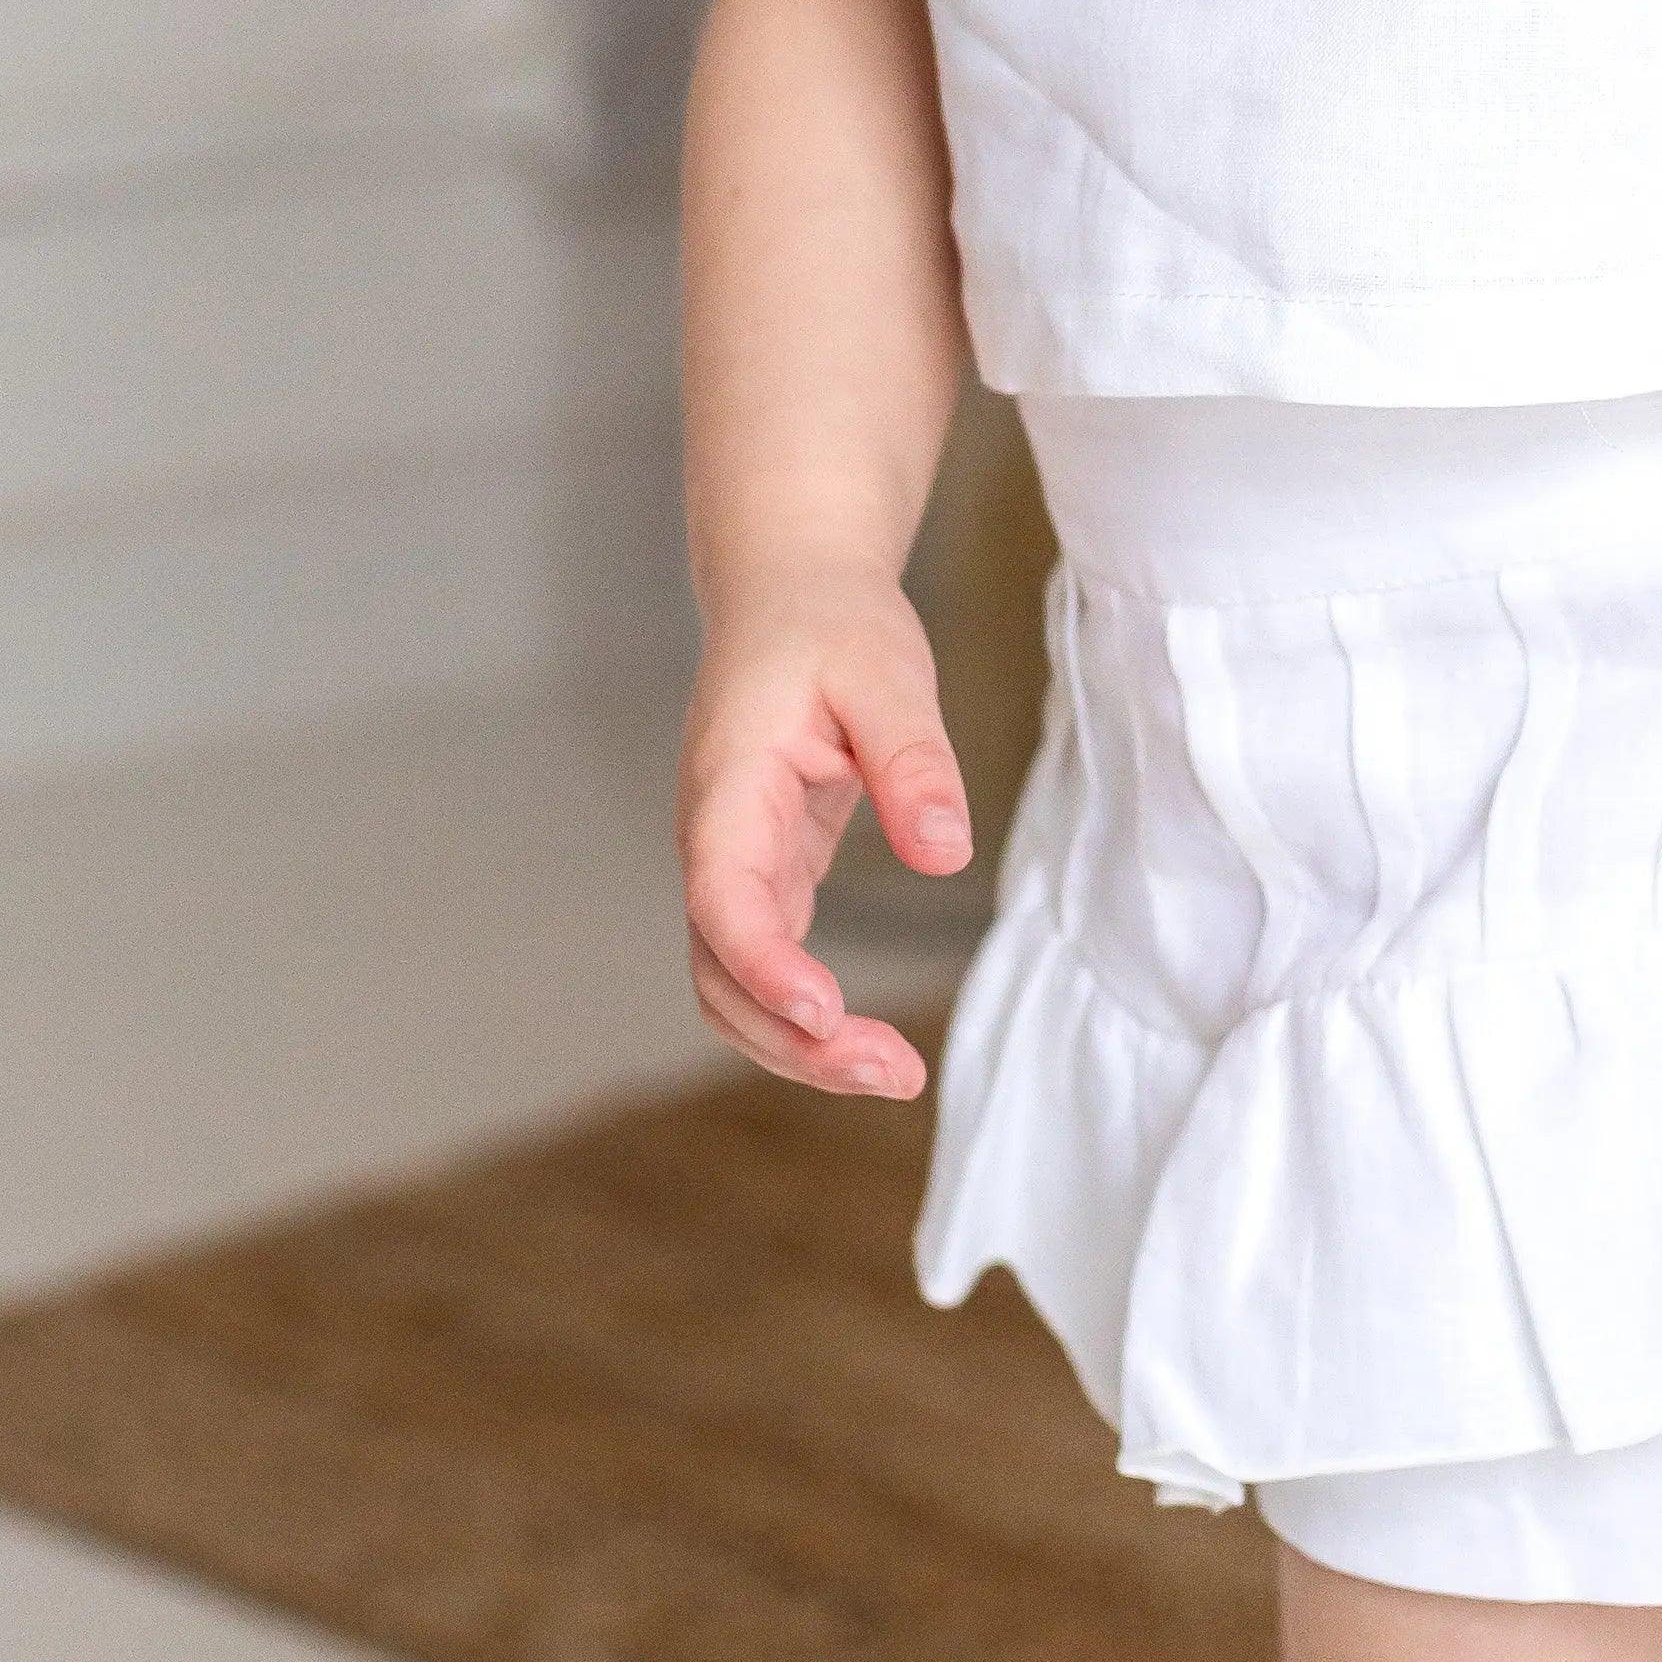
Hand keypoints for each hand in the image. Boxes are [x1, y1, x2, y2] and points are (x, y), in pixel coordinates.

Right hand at [676, 586, 974, 1100]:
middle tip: (894, 1070)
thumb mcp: (887, 673)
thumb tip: (946, 853)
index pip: (722, 900)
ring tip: (895, 1071)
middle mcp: (716, 841)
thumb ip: (913, 761)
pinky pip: (768, 964)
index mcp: (728, 790)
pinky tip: (866, 1039)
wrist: (792, 590)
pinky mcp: (769, 873)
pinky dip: (806, 1014)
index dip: (765, 966)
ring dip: (797, 1044)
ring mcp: (735, 864)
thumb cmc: (832, 624)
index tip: (825, 1011)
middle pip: (719, 973)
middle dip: (791, 1040)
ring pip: (734, 986)